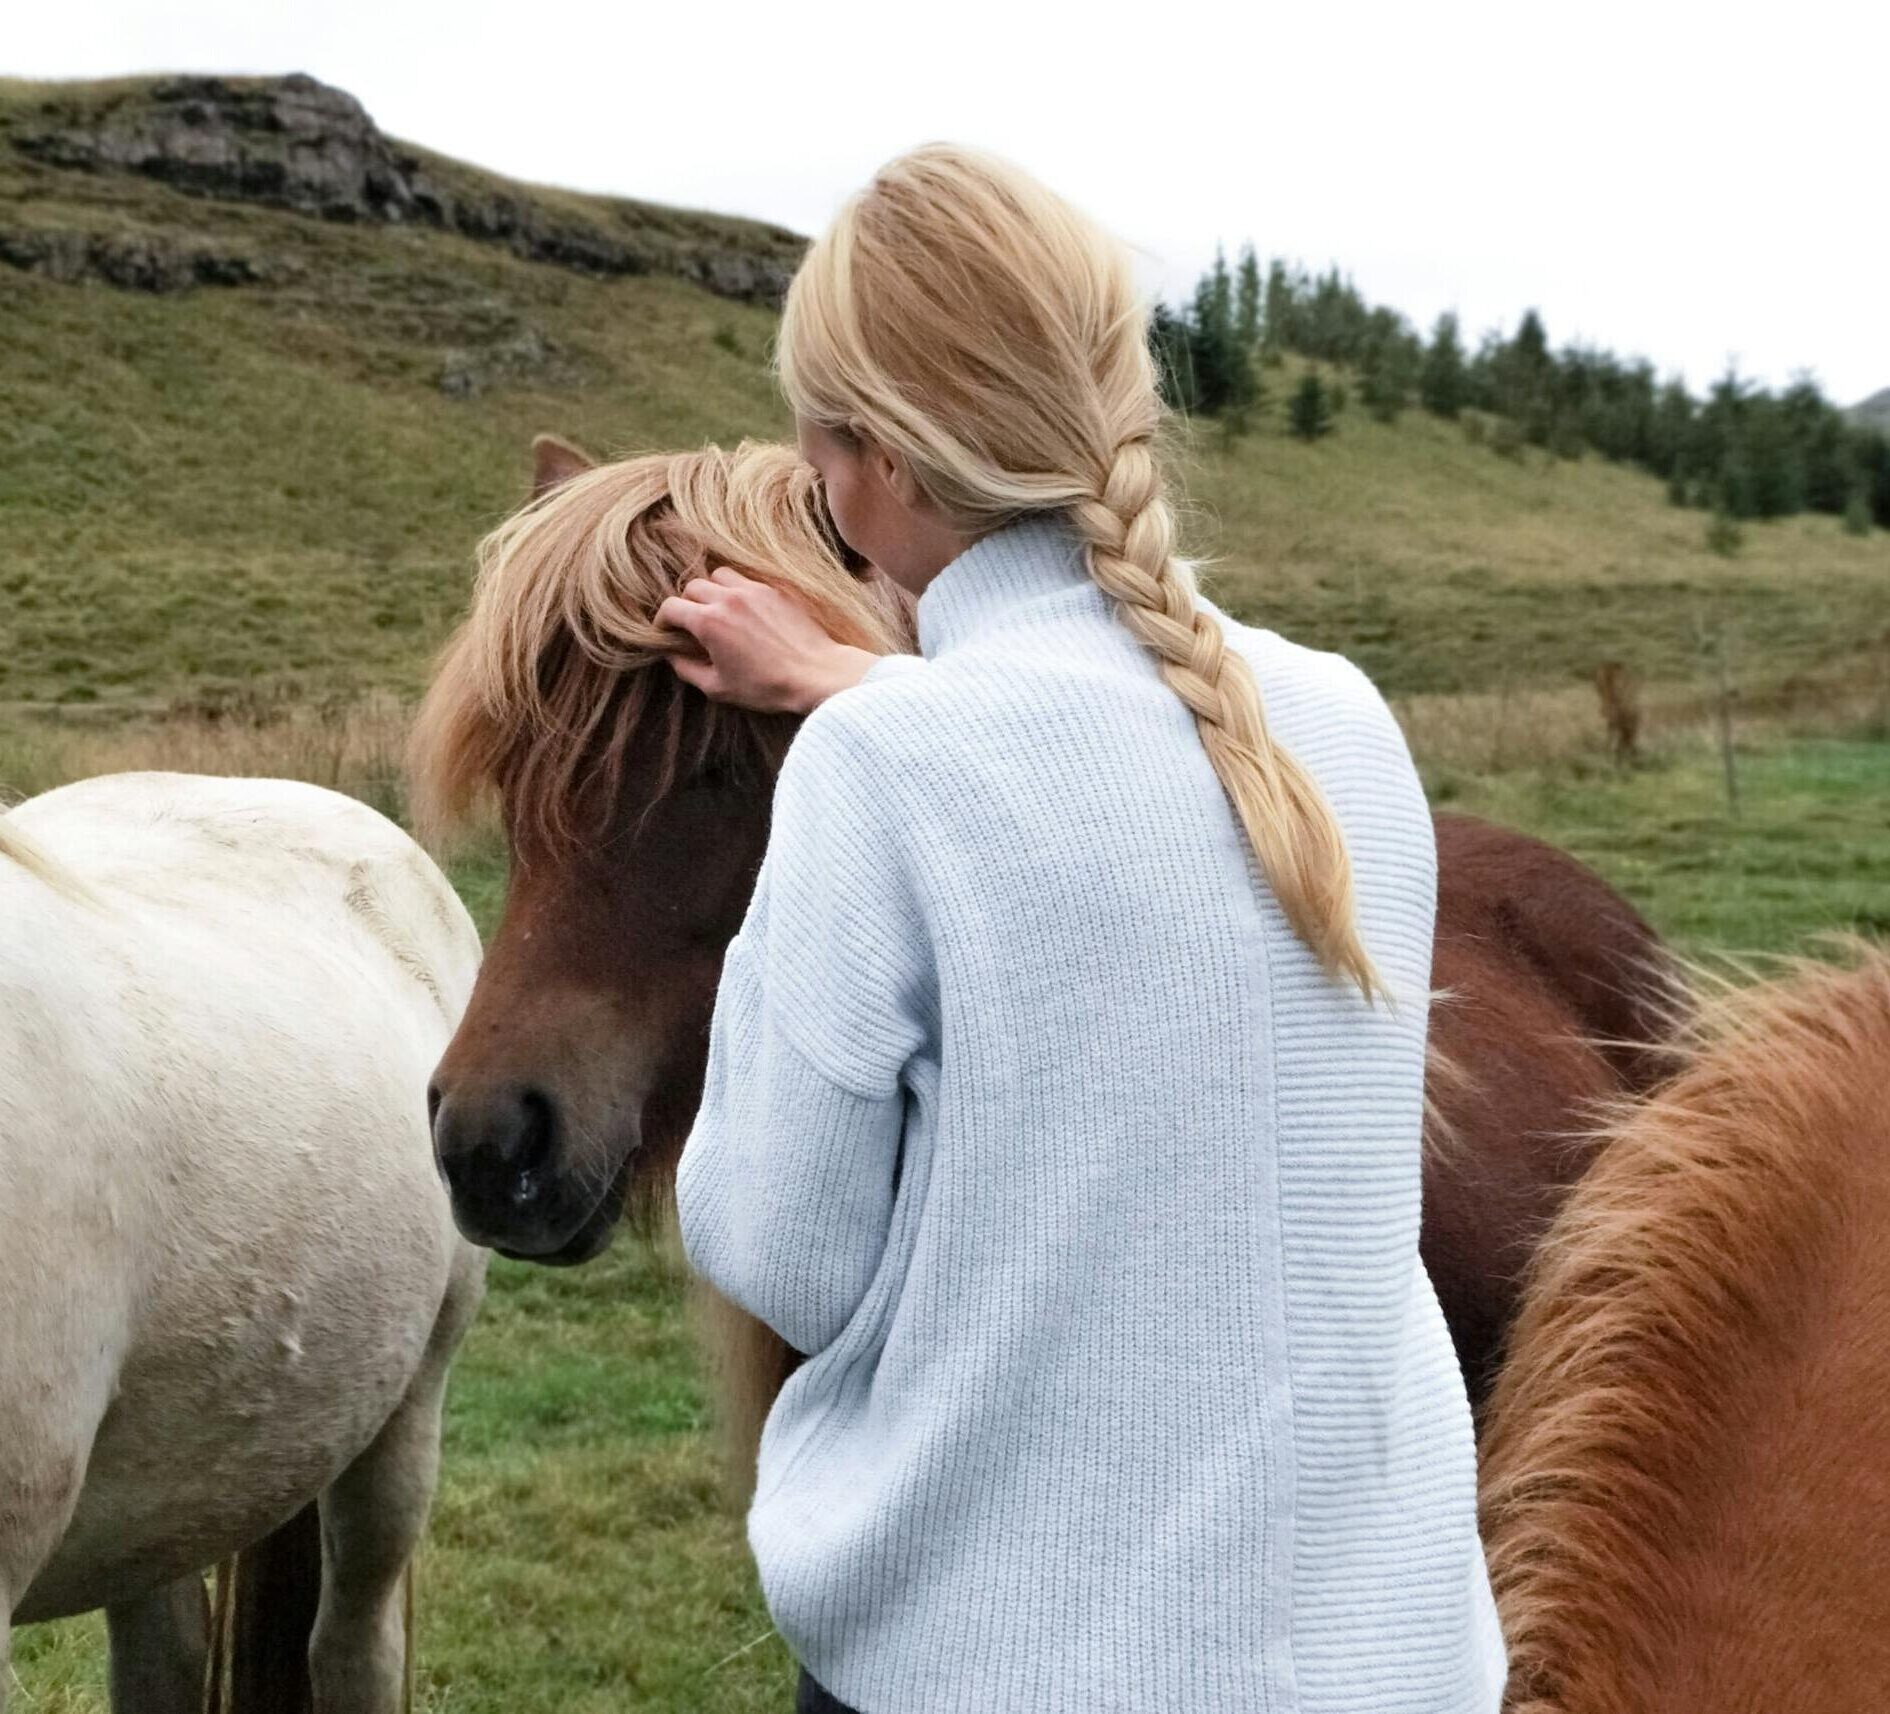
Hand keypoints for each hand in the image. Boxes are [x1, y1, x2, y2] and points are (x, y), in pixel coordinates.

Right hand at [655, 567, 881, 714]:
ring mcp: (753, 590)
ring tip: (718, 610)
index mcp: (709, 622)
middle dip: (686, 604)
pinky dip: (738, 589)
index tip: (666, 632)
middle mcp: (728, 599)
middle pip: (692, 586)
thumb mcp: (719, 688)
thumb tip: (672, 657)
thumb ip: (688, 669)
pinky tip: (744, 609)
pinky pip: (747, 579)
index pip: (671, 607)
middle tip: (692, 623)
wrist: (815, 675)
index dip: (663, 620)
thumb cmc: (767, 687)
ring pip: (719, 575)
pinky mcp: (775, 590)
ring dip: (712, 589)